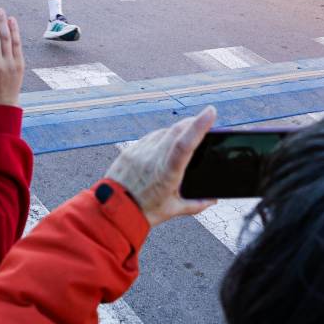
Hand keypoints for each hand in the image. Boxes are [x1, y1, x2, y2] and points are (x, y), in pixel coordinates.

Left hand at [104, 107, 217, 227]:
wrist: (111, 210)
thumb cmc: (143, 212)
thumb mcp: (172, 210)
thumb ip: (195, 204)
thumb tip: (212, 200)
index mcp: (166, 173)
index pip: (185, 144)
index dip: (198, 126)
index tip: (211, 111)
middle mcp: (152, 158)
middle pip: (175, 131)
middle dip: (192, 122)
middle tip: (204, 119)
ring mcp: (139, 152)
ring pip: (163, 132)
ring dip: (176, 130)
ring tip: (186, 134)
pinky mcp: (129, 151)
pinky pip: (149, 138)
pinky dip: (161, 137)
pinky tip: (165, 144)